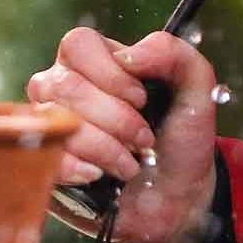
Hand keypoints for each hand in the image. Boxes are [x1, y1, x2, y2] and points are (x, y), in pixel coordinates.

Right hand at [26, 29, 220, 242]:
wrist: (177, 197)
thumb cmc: (180, 139)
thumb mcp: (197, 89)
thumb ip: (173, 53)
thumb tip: (129, 54)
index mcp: (94, 60)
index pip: (78, 44)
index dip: (110, 74)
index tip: (142, 99)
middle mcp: (63, 86)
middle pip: (67, 85)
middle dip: (116, 118)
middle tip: (144, 139)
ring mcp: (49, 124)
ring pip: (58, 122)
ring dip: (105, 147)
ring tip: (130, 162)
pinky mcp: (45, 162)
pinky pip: (46, 157)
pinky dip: (80, 168)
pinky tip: (100, 175)